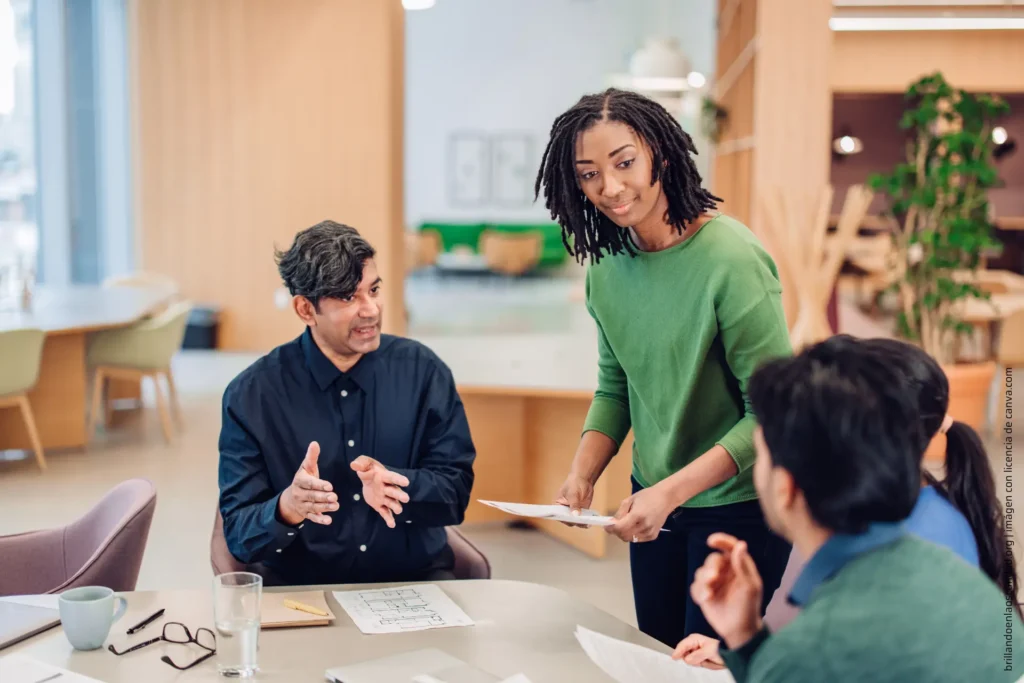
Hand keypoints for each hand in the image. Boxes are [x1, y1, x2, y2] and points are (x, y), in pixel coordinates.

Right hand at [278, 441, 338, 525]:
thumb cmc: (303, 479)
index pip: (309, 483)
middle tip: (335, 497)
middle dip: (323, 497)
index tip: (330, 485)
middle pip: (312, 496)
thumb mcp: (306, 467)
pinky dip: (320, 520)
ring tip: (336, 506)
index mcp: (300, 481)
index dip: (319, 484)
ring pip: (313, 507)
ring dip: (324, 508)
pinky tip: (328, 521)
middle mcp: (300, 494)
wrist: (290, 498)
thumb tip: (315, 443)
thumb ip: (311, 457)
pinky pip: (312, 518)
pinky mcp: (306, 514)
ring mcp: (302, 505)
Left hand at [351, 456, 409, 528]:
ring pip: (392, 503)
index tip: (406, 482)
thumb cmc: (368, 469)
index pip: (392, 477)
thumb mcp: (364, 463)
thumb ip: (360, 463)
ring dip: (396, 507)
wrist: (368, 479)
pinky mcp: (380, 506)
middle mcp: (387, 488)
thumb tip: (354, 465)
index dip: (399, 479)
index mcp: (384, 476)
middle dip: (400, 495)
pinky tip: (391, 525)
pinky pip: (385, 512)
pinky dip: (388, 518)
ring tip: (398, 511)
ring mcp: (385, 498)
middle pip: (395, 492)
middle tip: (406, 498)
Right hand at [555, 472, 594, 526]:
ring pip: (576, 521)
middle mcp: (564, 510)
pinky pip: (583, 519)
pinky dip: (586, 521)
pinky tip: (590, 522)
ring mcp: (573, 512)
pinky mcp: (581, 512)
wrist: (583, 479)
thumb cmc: (574, 484)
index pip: (559, 515)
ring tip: (587, 523)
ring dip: (581, 523)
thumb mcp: (573, 494)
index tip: (570, 521)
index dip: (564, 519)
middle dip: (574, 522)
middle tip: (580, 522)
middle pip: (568, 520)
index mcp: (558, 505)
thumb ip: (574, 504)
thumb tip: (575, 515)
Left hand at [606, 483, 672, 542]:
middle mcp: (644, 526)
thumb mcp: (630, 500)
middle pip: (624, 536)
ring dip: (624, 534)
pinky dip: (633, 535)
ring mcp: (650, 532)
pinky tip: (636, 526)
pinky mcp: (653, 536)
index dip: (611, 528)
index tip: (606, 526)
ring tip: (627, 523)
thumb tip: (611, 524)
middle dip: (617, 532)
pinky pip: (638, 539)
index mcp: (637, 515)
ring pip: (630, 539)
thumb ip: (620, 513)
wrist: (666, 498)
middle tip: (616, 524)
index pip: (620, 528)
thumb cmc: (647, 496)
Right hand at [672, 634, 724, 669]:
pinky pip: (692, 663)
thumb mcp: (709, 651)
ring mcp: (694, 651)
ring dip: (695, 662)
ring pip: (687, 660)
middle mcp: (692, 644)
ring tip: (704, 660)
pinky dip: (697, 664)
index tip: (674, 657)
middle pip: (683, 654)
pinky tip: (704, 662)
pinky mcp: (697, 658)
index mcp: (694, 638)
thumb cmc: (720, 649)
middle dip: (690, 659)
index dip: (678, 652)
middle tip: (700, 660)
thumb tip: (687, 659)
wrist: (727, 655)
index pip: (682, 645)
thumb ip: (697, 655)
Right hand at [690, 533, 762, 649]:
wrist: (739, 630)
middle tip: (713, 577)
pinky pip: (695, 586)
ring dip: (703, 581)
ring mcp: (714, 583)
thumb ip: (743, 565)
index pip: (730, 547)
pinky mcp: (704, 593)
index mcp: (739, 567)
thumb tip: (740, 544)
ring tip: (709, 593)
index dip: (721, 541)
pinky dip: (698, 591)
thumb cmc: (749, 608)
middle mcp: (725, 572)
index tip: (711, 541)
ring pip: (701, 572)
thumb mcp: (750, 586)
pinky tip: (705, 599)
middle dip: (711, 567)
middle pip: (712, 560)